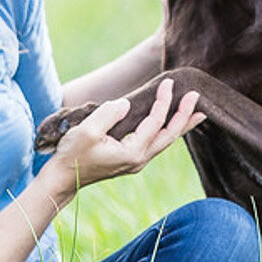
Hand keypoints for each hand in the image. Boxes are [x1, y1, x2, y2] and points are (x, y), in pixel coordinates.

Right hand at [42, 79, 202, 192]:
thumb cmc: (72, 154)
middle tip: (197, 96)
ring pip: (165, 141)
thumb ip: (109, 114)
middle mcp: (139, 159)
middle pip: (170, 136)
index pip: (155, 123)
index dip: (163, 102)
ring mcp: (136, 161)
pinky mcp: (130, 159)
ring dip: (180, 124)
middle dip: (184, 115)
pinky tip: (172, 124)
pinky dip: (167, 130)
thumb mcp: (87, 131)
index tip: (169, 83)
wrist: (63, 178)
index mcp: (132, 153)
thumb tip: (126, 104)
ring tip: (197, 112)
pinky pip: (155, 143)